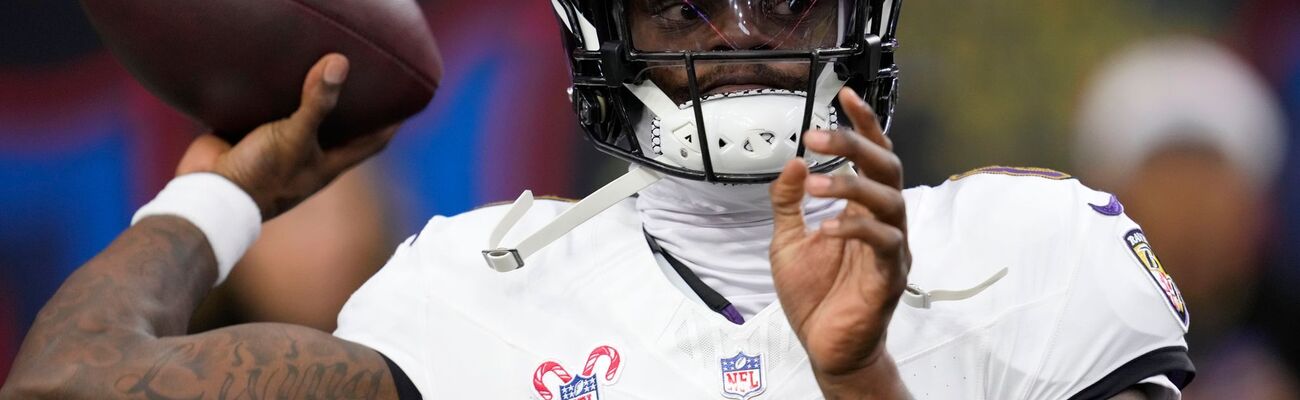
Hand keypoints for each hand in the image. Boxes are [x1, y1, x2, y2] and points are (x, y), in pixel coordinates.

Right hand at [175, 54, 398, 220]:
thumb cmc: (261, 175)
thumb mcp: (295, 137)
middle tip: (364, 71)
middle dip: (351, 103)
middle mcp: (308, 155)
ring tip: (322, 62)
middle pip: (339, 126)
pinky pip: (267, 111)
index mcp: (328, 163)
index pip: (372, 142)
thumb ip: (317, 103)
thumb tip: (340, 63)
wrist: (210, 193)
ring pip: (302, 117)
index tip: (405, 101)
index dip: (389, 124)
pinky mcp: (251, 135)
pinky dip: (273, 94)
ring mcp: (280, 145)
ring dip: (310, 96)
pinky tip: (277, 72)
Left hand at [769, 88, 909, 397]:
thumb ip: (789, 202)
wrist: (826, 347)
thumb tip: (794, 162)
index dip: (863, 125)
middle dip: (855, 145)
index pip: (872, 158)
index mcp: (863, 211)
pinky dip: (858, 229)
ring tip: (818, 182)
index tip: (845, 95)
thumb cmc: (814, 296)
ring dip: (853, 185)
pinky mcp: (889, 277)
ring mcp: (891, 249)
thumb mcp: (788, 240)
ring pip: (890, 201)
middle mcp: (884, 223)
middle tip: (818, 134)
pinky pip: (884, 243)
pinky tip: (830, 227)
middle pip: (887, 169)